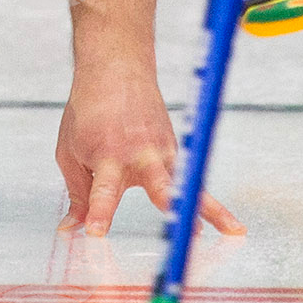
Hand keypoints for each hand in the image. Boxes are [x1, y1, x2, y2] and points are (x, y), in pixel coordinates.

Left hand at [55, 58, 243, 239]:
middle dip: (172, 204)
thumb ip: (77, 194)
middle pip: (161, 184)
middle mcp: (140, 156)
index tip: (97, 232)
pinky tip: (230, 225)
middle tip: (183, 230)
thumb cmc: (88, 111)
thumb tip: (73, 229)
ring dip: (210, 208)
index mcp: (107, 156)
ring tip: (233, 231)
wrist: (115, 70)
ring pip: (189, 184)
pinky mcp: (176, 152)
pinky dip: (210, 203)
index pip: (103, 190)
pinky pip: (192, 181)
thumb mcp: (69, 152)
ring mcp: (164, 153)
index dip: (101, 212)